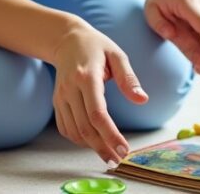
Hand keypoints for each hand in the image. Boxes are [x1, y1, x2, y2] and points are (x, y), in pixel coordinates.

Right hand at [52, 25, 147, 165]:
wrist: (66, 40)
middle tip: (118, 159)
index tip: (124, 149)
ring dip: (91, 147)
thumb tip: (142, 100)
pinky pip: (65, 128)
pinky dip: (78, 139)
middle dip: (102, 147)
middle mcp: (70, 89)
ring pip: (74, 131)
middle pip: (85, 127)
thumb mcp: (117, 55)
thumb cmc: (96, 46)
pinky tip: (92, 143)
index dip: (110, 135)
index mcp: (87, 77)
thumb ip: (129, 78)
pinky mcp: (57, 102)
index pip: (97, 113)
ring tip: (109, 154)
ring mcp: (60, 96)